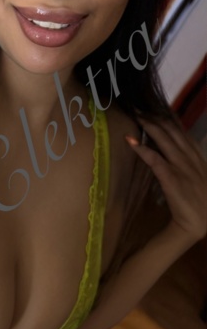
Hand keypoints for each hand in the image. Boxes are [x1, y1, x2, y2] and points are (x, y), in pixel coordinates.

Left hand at [125, 115, 206, 241]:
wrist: (198, 223)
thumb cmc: (197, 201)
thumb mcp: (197, 176)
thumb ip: (187, 161)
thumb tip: (172, 149)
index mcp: (196, 156)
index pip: (182, 130)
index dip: (169, 116)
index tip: (157, 105)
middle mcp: (189, 157)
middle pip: (171, 130)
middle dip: (155, 115)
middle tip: (139, 105)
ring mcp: (181, 166)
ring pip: (164, 139)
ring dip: (148, 125)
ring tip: (136, 114)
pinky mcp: (171, 177)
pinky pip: (155, 159)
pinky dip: (142, 148)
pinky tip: (130, 141)